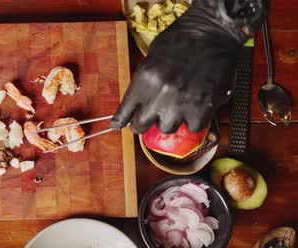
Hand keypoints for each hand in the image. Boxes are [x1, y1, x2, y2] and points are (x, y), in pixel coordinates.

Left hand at [112, 0, 267, 133]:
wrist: (212, 32)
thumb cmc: (181, 39)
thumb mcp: (151, 58)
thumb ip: (142, 83)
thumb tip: (137, 103)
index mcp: (144, 80)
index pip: (123, 114)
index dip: (123, 121)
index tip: (122, 124)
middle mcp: (159, 94)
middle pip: (142, 125)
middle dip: (145, 122)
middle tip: (151, 117)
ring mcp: (181, 103)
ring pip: (167, 128)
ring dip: (170, 121)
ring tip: (177, 108)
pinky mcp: (204, 107)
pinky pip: (193, 127)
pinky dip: (194, 121)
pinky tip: (195, 109)